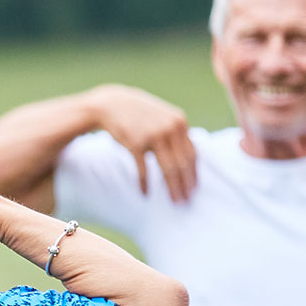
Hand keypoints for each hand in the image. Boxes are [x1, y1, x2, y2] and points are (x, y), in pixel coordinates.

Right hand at [87, 84, 195, 201]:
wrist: (111, 105)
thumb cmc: (139, 115)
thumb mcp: (163, 118)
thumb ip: (177, 133)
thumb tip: (190, 158)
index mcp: (179, 122)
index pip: (192, 153)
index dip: (194, 173)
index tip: (194, 189)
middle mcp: (169, 128)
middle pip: (183, 163)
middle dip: (186, 185)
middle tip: (186, 201)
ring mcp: (152, 135)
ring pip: (168, 168)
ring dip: (172, 188)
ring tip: (174, 200)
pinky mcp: (135, 143)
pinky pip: (144, 169)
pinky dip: (144, 183)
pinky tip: (145, 193)